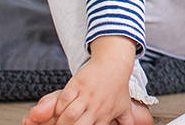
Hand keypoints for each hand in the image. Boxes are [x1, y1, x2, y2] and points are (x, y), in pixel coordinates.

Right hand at [23, 36, 141, 124]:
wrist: (113, 65)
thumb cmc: (117, 87)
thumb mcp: (124, 107)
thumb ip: (126, 121)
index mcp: (105, 116)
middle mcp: (96, 108)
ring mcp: (86, 96)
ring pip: (70, 115)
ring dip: (61, 121)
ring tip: (59, 122)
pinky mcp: (77, 85)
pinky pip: (64, 100)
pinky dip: (58, 107)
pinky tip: (57, 111)